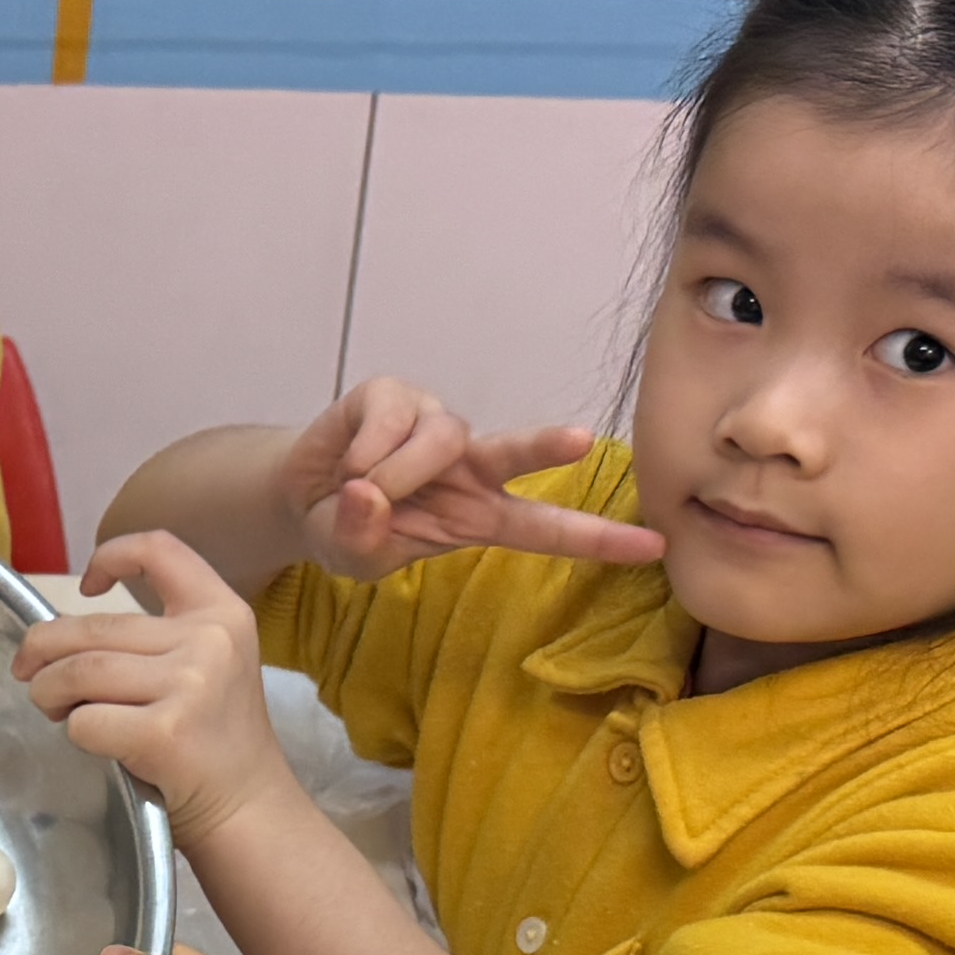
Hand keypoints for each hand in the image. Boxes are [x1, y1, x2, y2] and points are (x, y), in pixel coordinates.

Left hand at [18, 530, 310, 841]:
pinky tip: (93, 743)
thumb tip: (55, 634)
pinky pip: (85, 720)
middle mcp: (209, 639)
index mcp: (222, 612)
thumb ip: (151, 636)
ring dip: (48, 691)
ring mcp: (190, 684)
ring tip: (54, 708)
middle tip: (31, 674)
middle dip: (45, 651)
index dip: (110, 556)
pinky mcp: (164, 731)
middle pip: (93, 625)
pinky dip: (75, 733)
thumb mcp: (206, 665)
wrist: (247, 808)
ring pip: (80, 670)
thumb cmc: (211, 740)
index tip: (85, 586)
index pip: (160, 549)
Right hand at [270, 378, 641, 581]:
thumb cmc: (349, 529)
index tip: (654, 548)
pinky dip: (364, 451)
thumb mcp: (357, 559)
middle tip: (580, 441)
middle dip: (547, 447)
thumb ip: (367, 538)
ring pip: (438, 440)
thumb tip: (367, 495)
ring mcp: (435, 426)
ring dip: (396, 474)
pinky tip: (347, 465)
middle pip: (517, 452)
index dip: (598, 539)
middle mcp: (469, 465)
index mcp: (478, 514)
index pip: (546, 529)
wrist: (301, 496)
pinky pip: (392, 420)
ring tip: (359, 492)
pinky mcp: (396, 396)